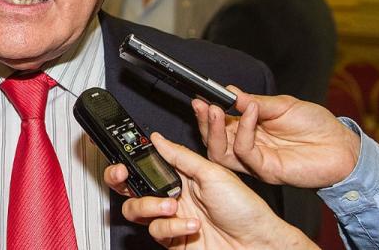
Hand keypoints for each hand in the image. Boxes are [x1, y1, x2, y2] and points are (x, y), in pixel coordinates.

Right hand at [105, 133, 314, 248]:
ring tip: (172, 206)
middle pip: (131, 186)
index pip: (146, 163)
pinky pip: (156, 231)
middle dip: (120, 179)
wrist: (258, 245)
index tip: (120, 156)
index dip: (129, 159)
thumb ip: (180, 156)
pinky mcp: (173, 240)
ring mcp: (172, 219)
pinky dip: (171, 227)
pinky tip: (191, 226)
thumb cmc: (246, 209)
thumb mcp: (212, 172)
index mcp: (181, 175)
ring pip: (136, 209)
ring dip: (150, 206)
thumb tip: (157, 138)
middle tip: (122, 174)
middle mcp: (173, 195)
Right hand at [194, 86, 360, 187]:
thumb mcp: (282, 105)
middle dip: (204, 122)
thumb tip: (230, 91)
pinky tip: (250, 114)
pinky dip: (243, 131)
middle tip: (201, 104)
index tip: (200, 97)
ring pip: (220, 152)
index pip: (219, 125)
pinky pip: (244, 152)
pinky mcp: (265, 170)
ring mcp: (255, 161)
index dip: (207, 113)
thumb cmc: (317, 126)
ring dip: (214, 130)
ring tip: (215, 109)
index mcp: (249, 131)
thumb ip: (255, 102)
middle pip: (213, 141)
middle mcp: (248, 147)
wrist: (342, 147)